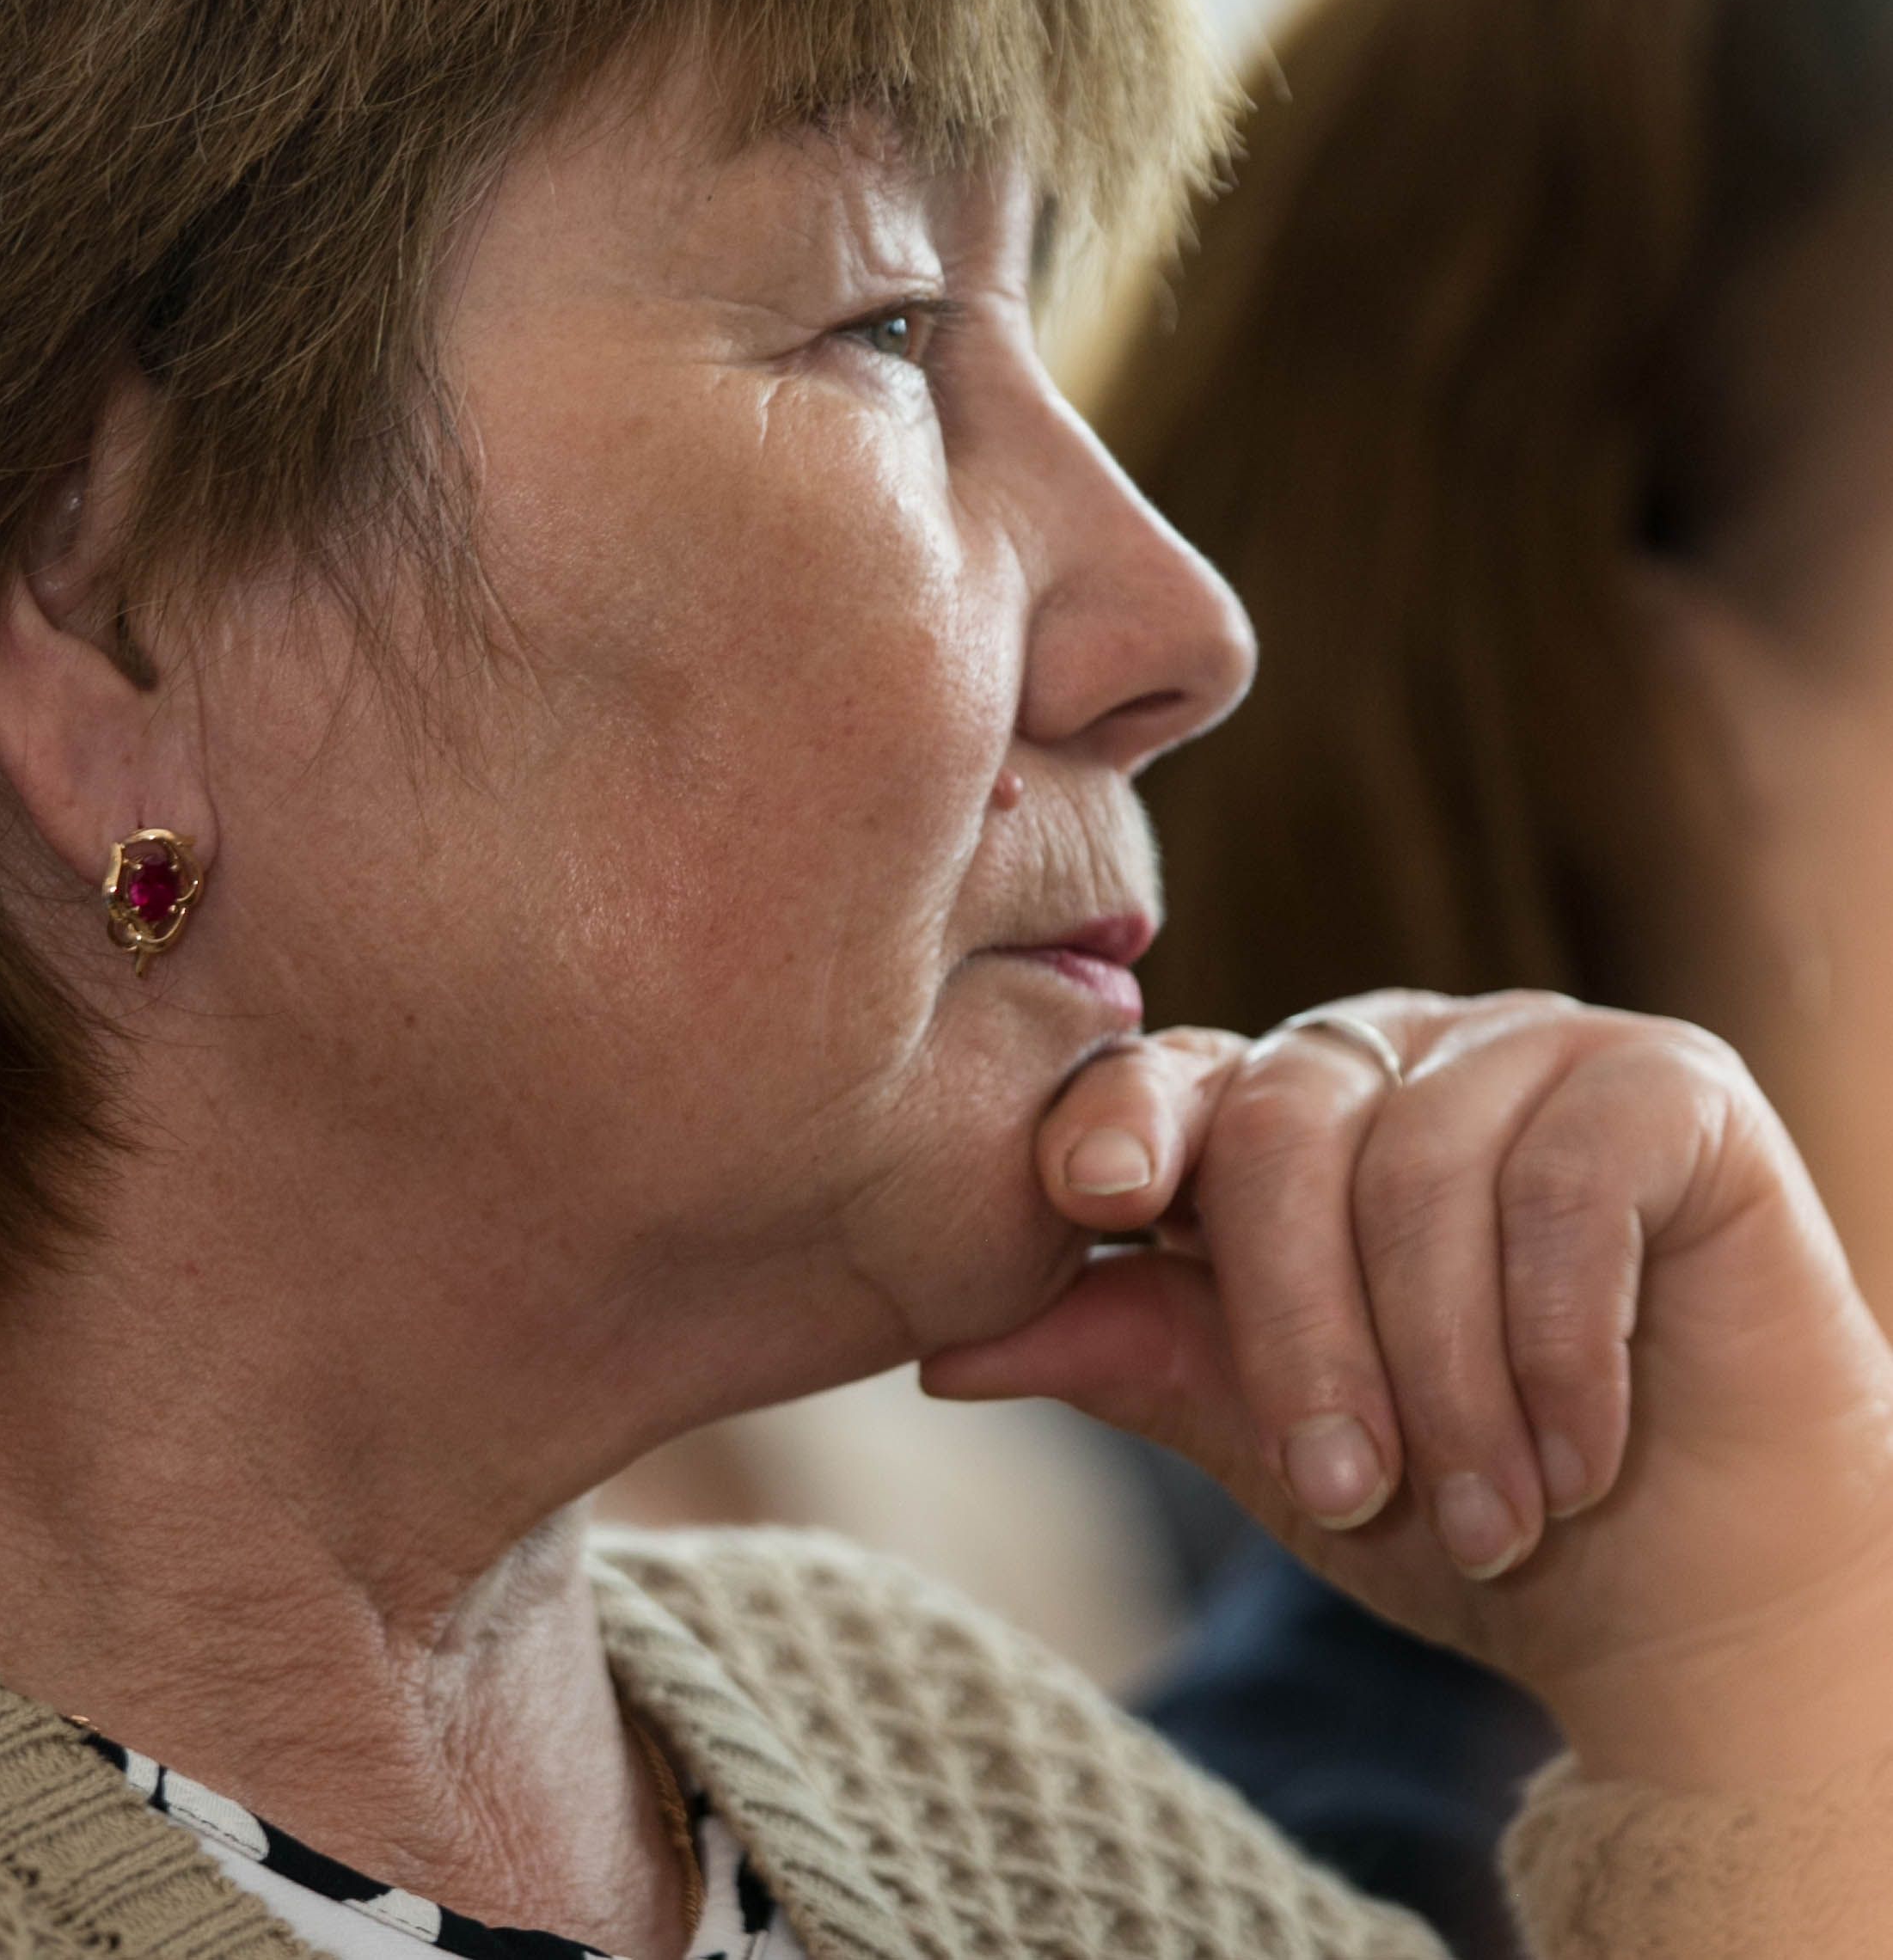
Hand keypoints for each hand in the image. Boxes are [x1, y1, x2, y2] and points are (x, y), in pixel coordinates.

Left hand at [922, 991, 1892, 1794]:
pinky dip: (1558, 1340)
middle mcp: (1386, 1057)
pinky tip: (1580, 1456)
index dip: (1118, 1121)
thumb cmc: (1452, 1504)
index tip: (1096, 1197)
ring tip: (1482, 1519)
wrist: (1689, 1580)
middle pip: (1283, 1127)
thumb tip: (939, 1349)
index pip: (1165, 1081)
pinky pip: (1569, 1181)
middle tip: (1347, 1490)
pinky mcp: (1666, 1080)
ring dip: (1447, 1374)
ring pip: (1423, 1167)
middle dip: (1300, 1329)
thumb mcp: (1265, 1439)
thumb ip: (1129, 1357)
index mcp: (1270, 1116)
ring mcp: (1525, 1048)